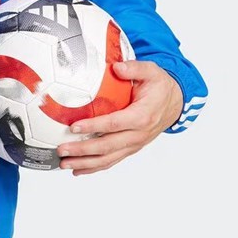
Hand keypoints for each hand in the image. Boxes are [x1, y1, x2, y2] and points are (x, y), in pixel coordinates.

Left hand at [56, 60, 182, 175]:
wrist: (174, 103)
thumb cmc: (159, 86)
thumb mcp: (151, 72)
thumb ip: (134, 69)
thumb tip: (117, 67)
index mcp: (141, 116)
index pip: (114, 123)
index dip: (94, 126)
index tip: (74, 127)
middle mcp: (138, 134)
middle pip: (108, 146)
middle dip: (83, 150)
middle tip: (62, 150)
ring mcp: (134, 144)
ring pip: (108, 158)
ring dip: (85, 163)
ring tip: (64, 163)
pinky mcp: (130, 148)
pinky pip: (112, 160)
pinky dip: (94, 167)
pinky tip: (78, 170)